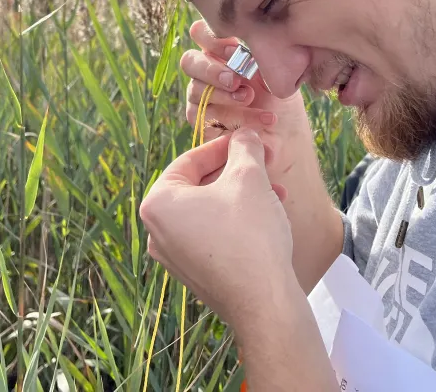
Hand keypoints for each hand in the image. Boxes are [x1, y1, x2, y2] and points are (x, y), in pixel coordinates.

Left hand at [180, 20, 342, 291]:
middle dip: (239, 172)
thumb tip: (245, 134)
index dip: (225, 146)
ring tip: (277, 192)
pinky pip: (215, 234)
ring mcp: (175, 257)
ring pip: (212, 210)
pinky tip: (269, 216)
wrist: (263, 301)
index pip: (191, 160)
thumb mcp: (249, 177)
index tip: (250, 140)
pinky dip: (238, 220)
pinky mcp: (197, 274)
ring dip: (244, 195)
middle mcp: (158, 231)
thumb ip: (244, 147)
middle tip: (267, 162)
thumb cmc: (249, 234)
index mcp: (158, 203)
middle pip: (201, 185)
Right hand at [182, 20, 310, 145]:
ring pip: (194, 89)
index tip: (237, 48)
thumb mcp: (278, 69)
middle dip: (211, 69)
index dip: (212, 38)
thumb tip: (250, 39)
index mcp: (222, 51)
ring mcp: (201, 98)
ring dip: (223, 94)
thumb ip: (259, 50)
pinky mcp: (202, 122)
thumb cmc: (282, 96)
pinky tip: (261, 118)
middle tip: (236, 79)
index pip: (200, 33)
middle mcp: (207, 72)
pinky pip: (205, 117)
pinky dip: (235, 117)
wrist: (288, 134)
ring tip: (249, 98)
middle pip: (189, 61)